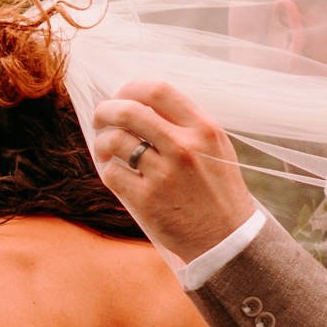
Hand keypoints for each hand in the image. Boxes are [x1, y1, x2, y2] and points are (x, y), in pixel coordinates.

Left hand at [89, 80, 257, 262]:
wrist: (226, 238)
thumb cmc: (217, 189)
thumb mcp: (215, 147)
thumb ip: (185, 122)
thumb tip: (141, 102)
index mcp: (203, 128)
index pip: (157, 90)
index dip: (129, 88)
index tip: (120, 97)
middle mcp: (184, 147)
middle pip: (128, 111)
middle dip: (105, 110)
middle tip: (100, 118)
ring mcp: (164, 174)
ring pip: (114, 140)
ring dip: (102, 142)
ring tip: (105, 149)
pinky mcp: (147, 200)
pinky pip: (112, 172)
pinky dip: (108, 170)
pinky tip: (115, 172)